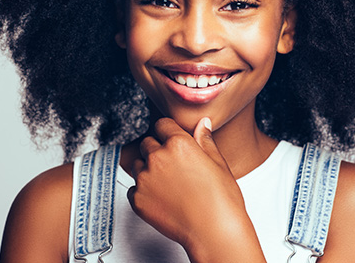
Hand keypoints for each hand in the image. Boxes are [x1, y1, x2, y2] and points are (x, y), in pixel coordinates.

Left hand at [127, 117, 265, 262]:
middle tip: (172, 164)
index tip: (172, 139)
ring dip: (147, 168)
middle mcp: (158, 157)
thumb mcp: (218, 162)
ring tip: (167, 183)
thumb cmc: (221, 199)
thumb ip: (205, 140)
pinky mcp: (137, 199)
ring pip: (137, 164)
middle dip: (157, 149)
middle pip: (147, 142)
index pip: (161, 124)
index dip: (168, 132)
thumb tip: (203, 123)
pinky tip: (162, 198)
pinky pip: (133, 187)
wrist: (214, 232)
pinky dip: (143, 191)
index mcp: (178, 143)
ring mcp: (145, 179)